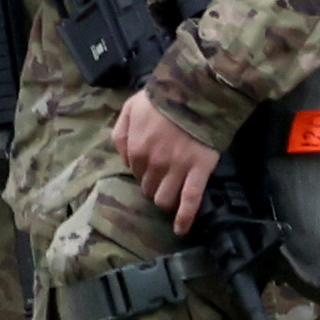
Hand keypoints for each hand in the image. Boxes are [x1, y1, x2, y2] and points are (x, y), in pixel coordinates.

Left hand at [115, 89, 220, 227]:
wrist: (197, 90)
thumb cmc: (163, 97)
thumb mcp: (130, 108)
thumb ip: (120, 134)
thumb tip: (124, 160)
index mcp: (136, 149)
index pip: (135, 173)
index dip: (143, 171)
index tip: (152, 164)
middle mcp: (154, 164)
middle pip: (149, 188)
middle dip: (154, 185)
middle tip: (164, 175)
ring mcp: (177, 169)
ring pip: (165, 199)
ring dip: (165, 199)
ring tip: (171, 193)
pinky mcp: (198, 171)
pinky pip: (190, 200)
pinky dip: (185, 218)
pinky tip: (181, 229)